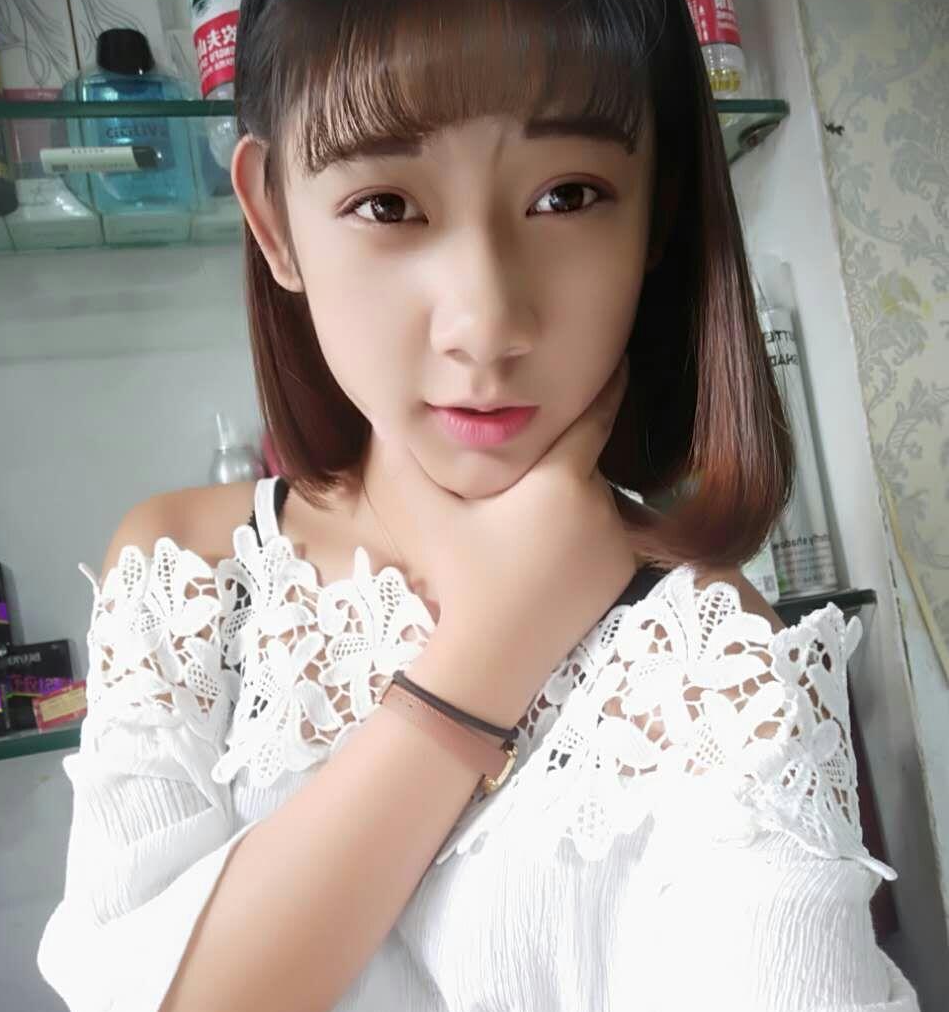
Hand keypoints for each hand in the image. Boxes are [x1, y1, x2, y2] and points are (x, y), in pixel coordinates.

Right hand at [366, 359, 638, 717]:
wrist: (491, 658)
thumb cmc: (457, 577)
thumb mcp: (428, 512)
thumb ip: (413, 457)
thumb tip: (389, 413)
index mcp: (559, 480)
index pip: (594, 412)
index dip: (604, 380)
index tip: (614, 353)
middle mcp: (602, 506)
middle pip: (583, 461)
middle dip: (557, 461)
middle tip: (519, 486)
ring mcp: (618, 543)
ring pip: (593, 498)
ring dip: (568, 500)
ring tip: (525, 531)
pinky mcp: (623, 573)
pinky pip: (605, 533)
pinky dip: (582, 532)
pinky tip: (545, 556)